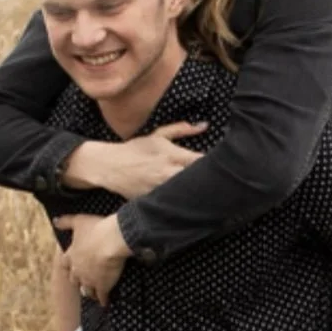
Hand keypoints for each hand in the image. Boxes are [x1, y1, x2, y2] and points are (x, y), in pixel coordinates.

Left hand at [53, 213, 128, 306]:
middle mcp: (77, 270)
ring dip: (89, 292)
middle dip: (78, 280)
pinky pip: (101, 296)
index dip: (68, 266)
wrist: (111, 241)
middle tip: (82, 282)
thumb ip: (66, 222)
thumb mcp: (78, 221)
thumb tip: (55, 221)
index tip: (69, 268)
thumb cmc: (96, 229)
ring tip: (92, 295)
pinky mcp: (102, 286)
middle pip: (74, 279)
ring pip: (86, 290)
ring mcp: (89, 280)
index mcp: (71, 256)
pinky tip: (105, 302)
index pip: (65, 264)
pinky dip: (103, 300)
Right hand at [61, 122, 205, 196]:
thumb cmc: (136, 149)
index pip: (202, 162)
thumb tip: (204, 125)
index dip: (214, 165)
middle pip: (198, 180)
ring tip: (206, 194)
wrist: (110, 166)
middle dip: (208, 181)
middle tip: (219, 182)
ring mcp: (162, 189)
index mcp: (173, 155)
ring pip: (188, 194)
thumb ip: (181, 129)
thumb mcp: (158, 136)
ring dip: (196, 193)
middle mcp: (169, 173)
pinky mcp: (155, 201)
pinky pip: (174, 205)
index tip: (220, 166)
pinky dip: (182, 204)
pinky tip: (189, 204)